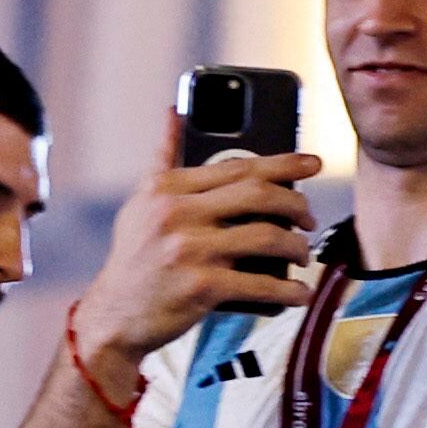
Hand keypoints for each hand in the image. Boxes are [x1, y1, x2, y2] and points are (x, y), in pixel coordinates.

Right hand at [68, 118, 319, 372]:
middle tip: (310, 217)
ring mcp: (190, 250)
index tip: (312, 164)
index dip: (282, 163)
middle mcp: (178, 214)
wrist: (113, 315)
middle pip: (257, 195)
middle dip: (296, 204)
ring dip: (296, 246)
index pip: (237, 166)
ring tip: (303, 253)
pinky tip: (299, 293)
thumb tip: (174, 112)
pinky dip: (287, 291)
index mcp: (168, 188)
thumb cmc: (135, 257)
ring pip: (266, 237)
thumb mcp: (141, 202)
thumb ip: (163, 157)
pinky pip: (259, 285)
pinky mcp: (202, 288)